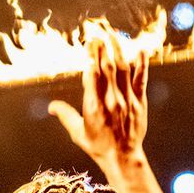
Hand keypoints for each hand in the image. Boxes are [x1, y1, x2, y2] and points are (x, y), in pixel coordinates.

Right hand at [49, 29, 147, 168]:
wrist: (122, 157)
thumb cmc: (98, 146)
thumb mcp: (78, 133)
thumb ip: (66, 116)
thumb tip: (52, 107)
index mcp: (94, 105)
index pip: (92, 75)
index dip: (91, 57)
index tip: (89, 44)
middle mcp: (111, 100)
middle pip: (107, 68)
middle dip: (102, 49)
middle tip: (98, 34)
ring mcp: (127, 100)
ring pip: (124, 69)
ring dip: (118, 50)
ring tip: (113, 36)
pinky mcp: (140, 102)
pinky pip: (141, 80)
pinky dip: (142, 65)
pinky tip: (140, 51)